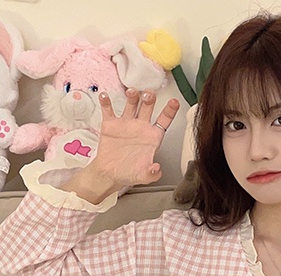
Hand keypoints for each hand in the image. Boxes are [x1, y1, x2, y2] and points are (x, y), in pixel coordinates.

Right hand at [63, 89, 179, 201]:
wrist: (110, 174)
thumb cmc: (129, 173)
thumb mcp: (144, 177)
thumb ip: (152, 174)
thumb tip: (157, 169)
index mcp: (152, 137)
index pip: (164, 120)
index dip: (170, 111)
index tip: (174, 102)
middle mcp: (140, 127)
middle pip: (147, 107)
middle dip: (149, 99)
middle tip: (149, 94)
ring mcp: (126, 124)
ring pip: (131, 104)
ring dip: (132, 96)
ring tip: (131, 93)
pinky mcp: (110, 125)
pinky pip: (108, 110)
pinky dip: (106, 102)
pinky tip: (105, 97)